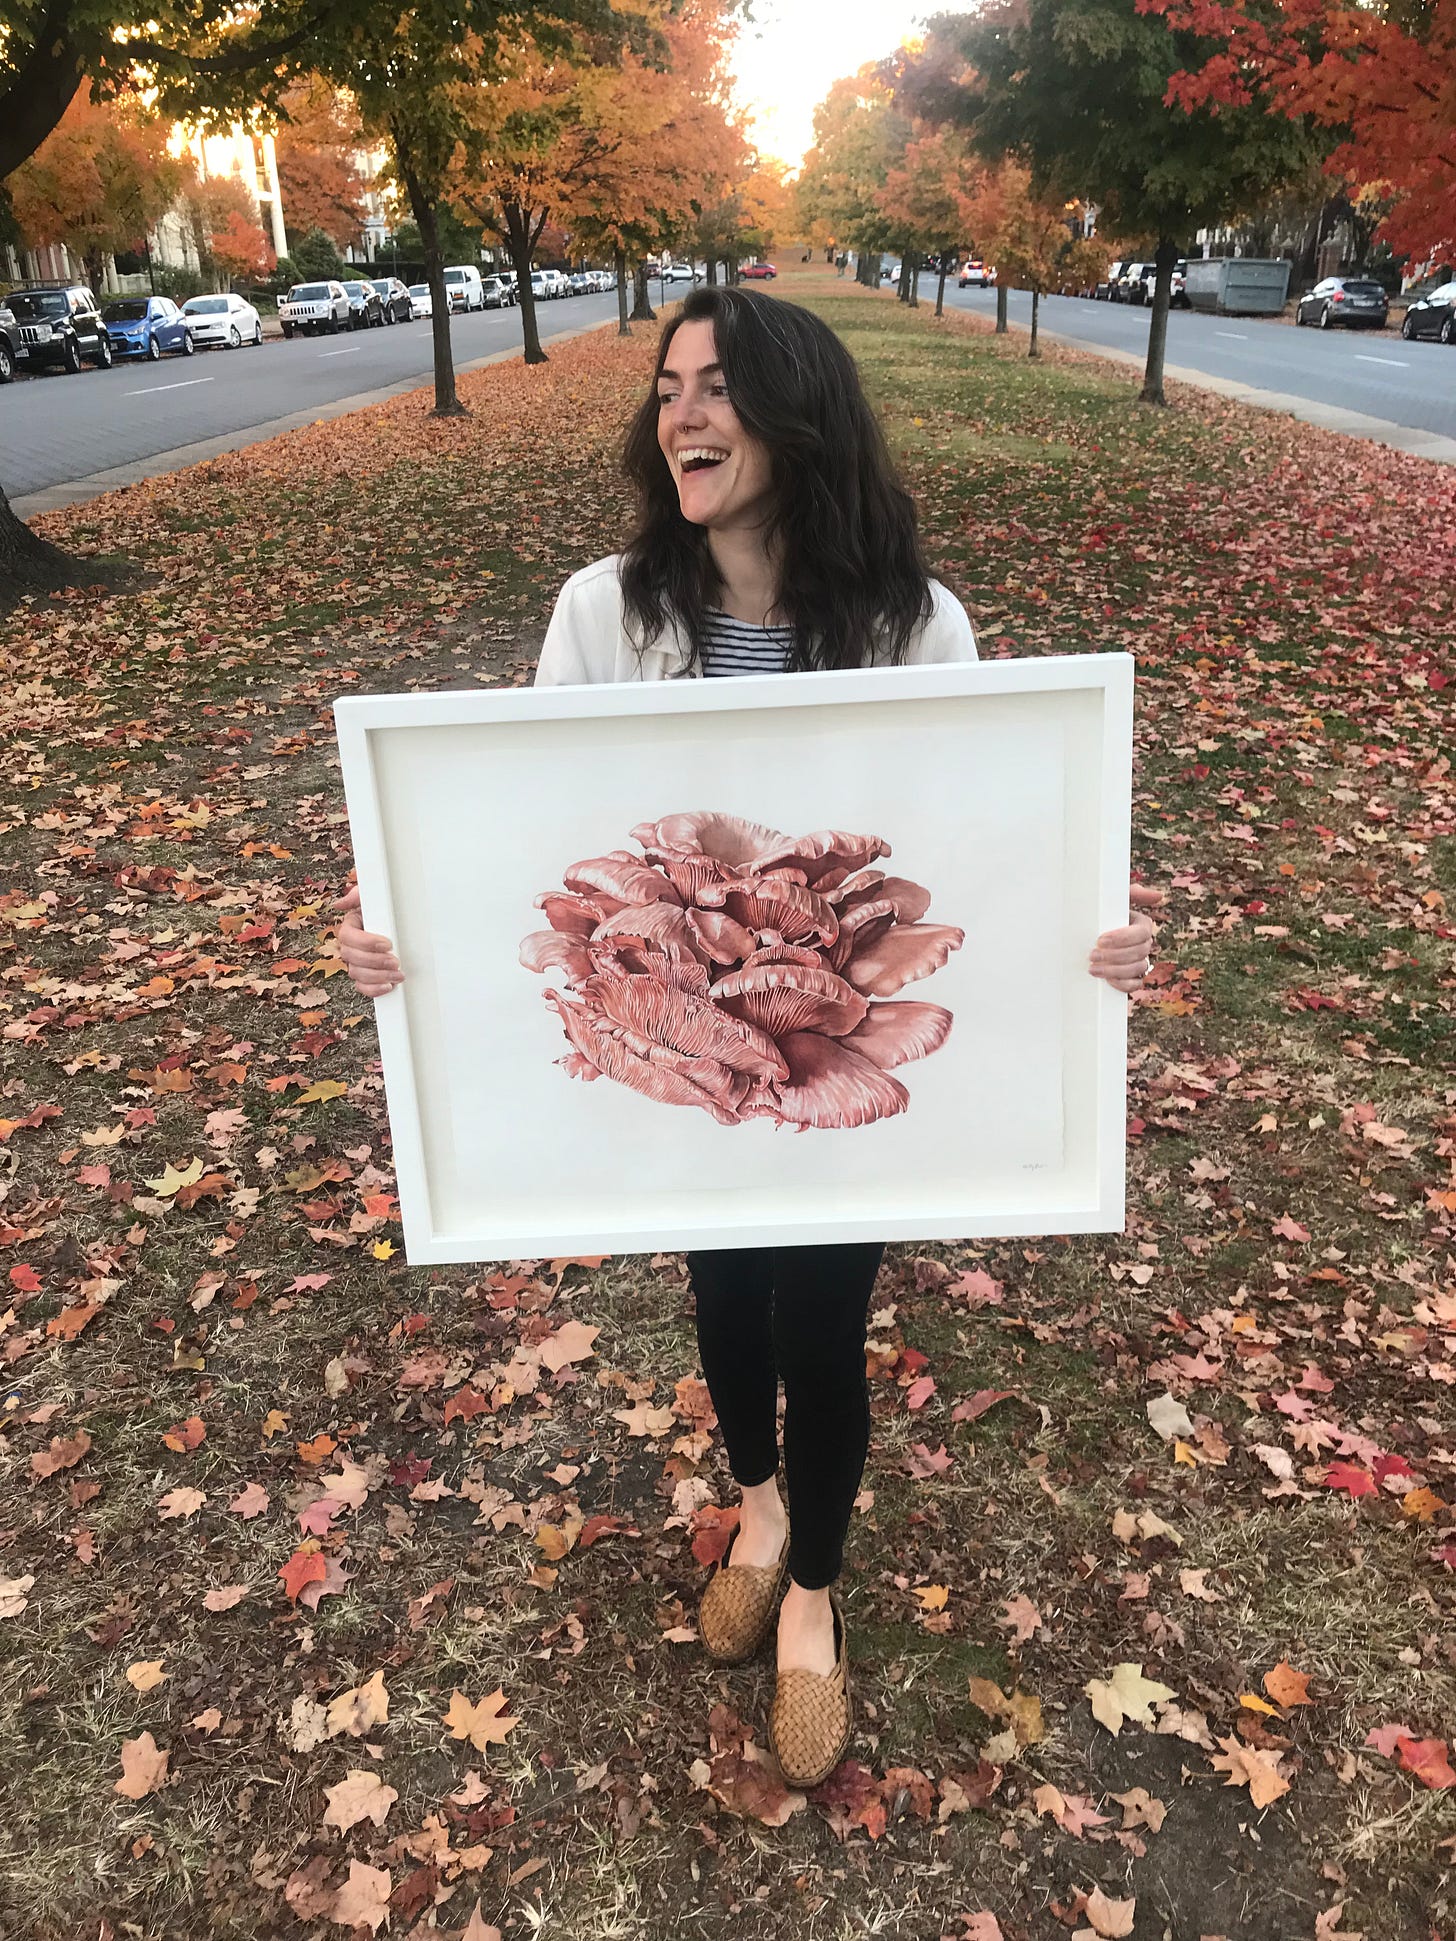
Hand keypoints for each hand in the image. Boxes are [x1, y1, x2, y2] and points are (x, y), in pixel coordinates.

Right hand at [334, 882, 402, 997]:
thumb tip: (341, 903)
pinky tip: (388, 986)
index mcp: (350, 927)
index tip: (387, 944)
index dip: (367, 943)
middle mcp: (351, 946)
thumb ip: (359, 895)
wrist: (400, 924)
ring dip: (378, 976)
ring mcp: (357, 963)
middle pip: (351, 958)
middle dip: (376, 961)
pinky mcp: (366, 977)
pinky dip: (374, 989)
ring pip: (356, 974)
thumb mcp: (373, 897)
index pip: (348, 937)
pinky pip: (362, 987)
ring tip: (398, 974)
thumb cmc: (385, 910)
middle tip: (395, 961)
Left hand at [1088, 883, 1162, 994]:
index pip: (1142, 933)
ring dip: (1115, 971)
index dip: (1122, 938)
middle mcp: (1143, 944)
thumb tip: (1158, 896)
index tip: (1101, 940)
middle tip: (1092, 955)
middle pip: (1140, 953)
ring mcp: (1139, 962)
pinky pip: (1135, 985)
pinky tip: (1108, 981)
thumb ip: (1132, 893)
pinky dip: (1124, 984)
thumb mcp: (1112, 900)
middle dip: (1115, 956)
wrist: (1083, 933)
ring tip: (1093, 969)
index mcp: (1142, 926)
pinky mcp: (1131, 978)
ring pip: (1138, 969)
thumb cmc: (1100, 913)